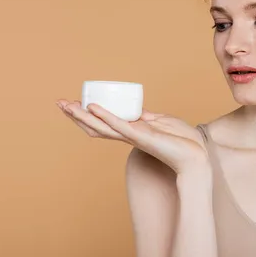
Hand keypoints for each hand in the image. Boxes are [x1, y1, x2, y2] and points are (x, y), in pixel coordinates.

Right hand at [55, 100, 208, 174]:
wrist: (196, 154)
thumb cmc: (182, 141)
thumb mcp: (161, 122)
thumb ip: (147, 117)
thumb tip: (137, 110)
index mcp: (130, 131)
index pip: (101, 123)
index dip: (85, 115)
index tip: (72, 104)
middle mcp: (127, 135)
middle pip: (94, 125)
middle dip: (75, 114)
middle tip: (59, 102)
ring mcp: (132, 136)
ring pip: (101, 126)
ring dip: (82, 115)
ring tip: (67, 105)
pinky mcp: (141, 136)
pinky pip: (120, 125)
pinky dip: (106, 116)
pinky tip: (93, 107)